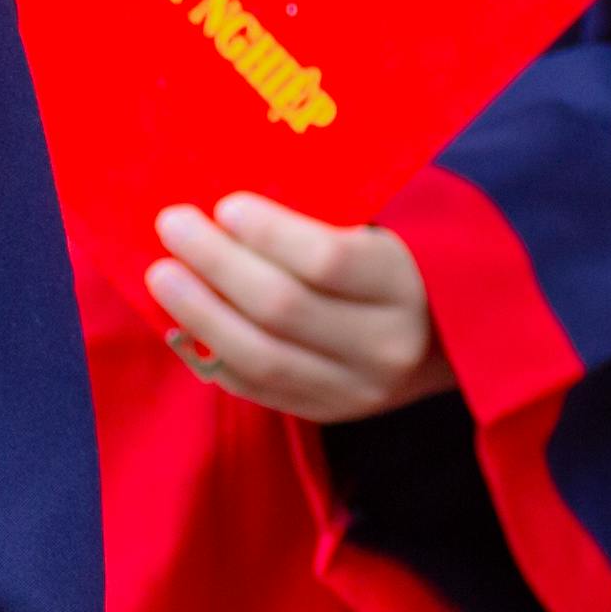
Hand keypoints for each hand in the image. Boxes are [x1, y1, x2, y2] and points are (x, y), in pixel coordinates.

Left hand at [149, 197, 452, 422]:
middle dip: (216, 264)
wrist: (449, 340)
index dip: (268, 231)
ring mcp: (356, 390)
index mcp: (405, 286)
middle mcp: (385, 345)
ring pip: (261, 358)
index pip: (328, 261)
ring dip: (200, 314)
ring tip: (161, 275)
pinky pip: (256, 389)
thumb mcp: (386, 229)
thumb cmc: (398, 261)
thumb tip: (232, 198)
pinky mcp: (327, 413)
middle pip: (282, 309)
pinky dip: (210, 354)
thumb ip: (326, 216)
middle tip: (172, 225)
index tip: (225, 204)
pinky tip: (179, 323)